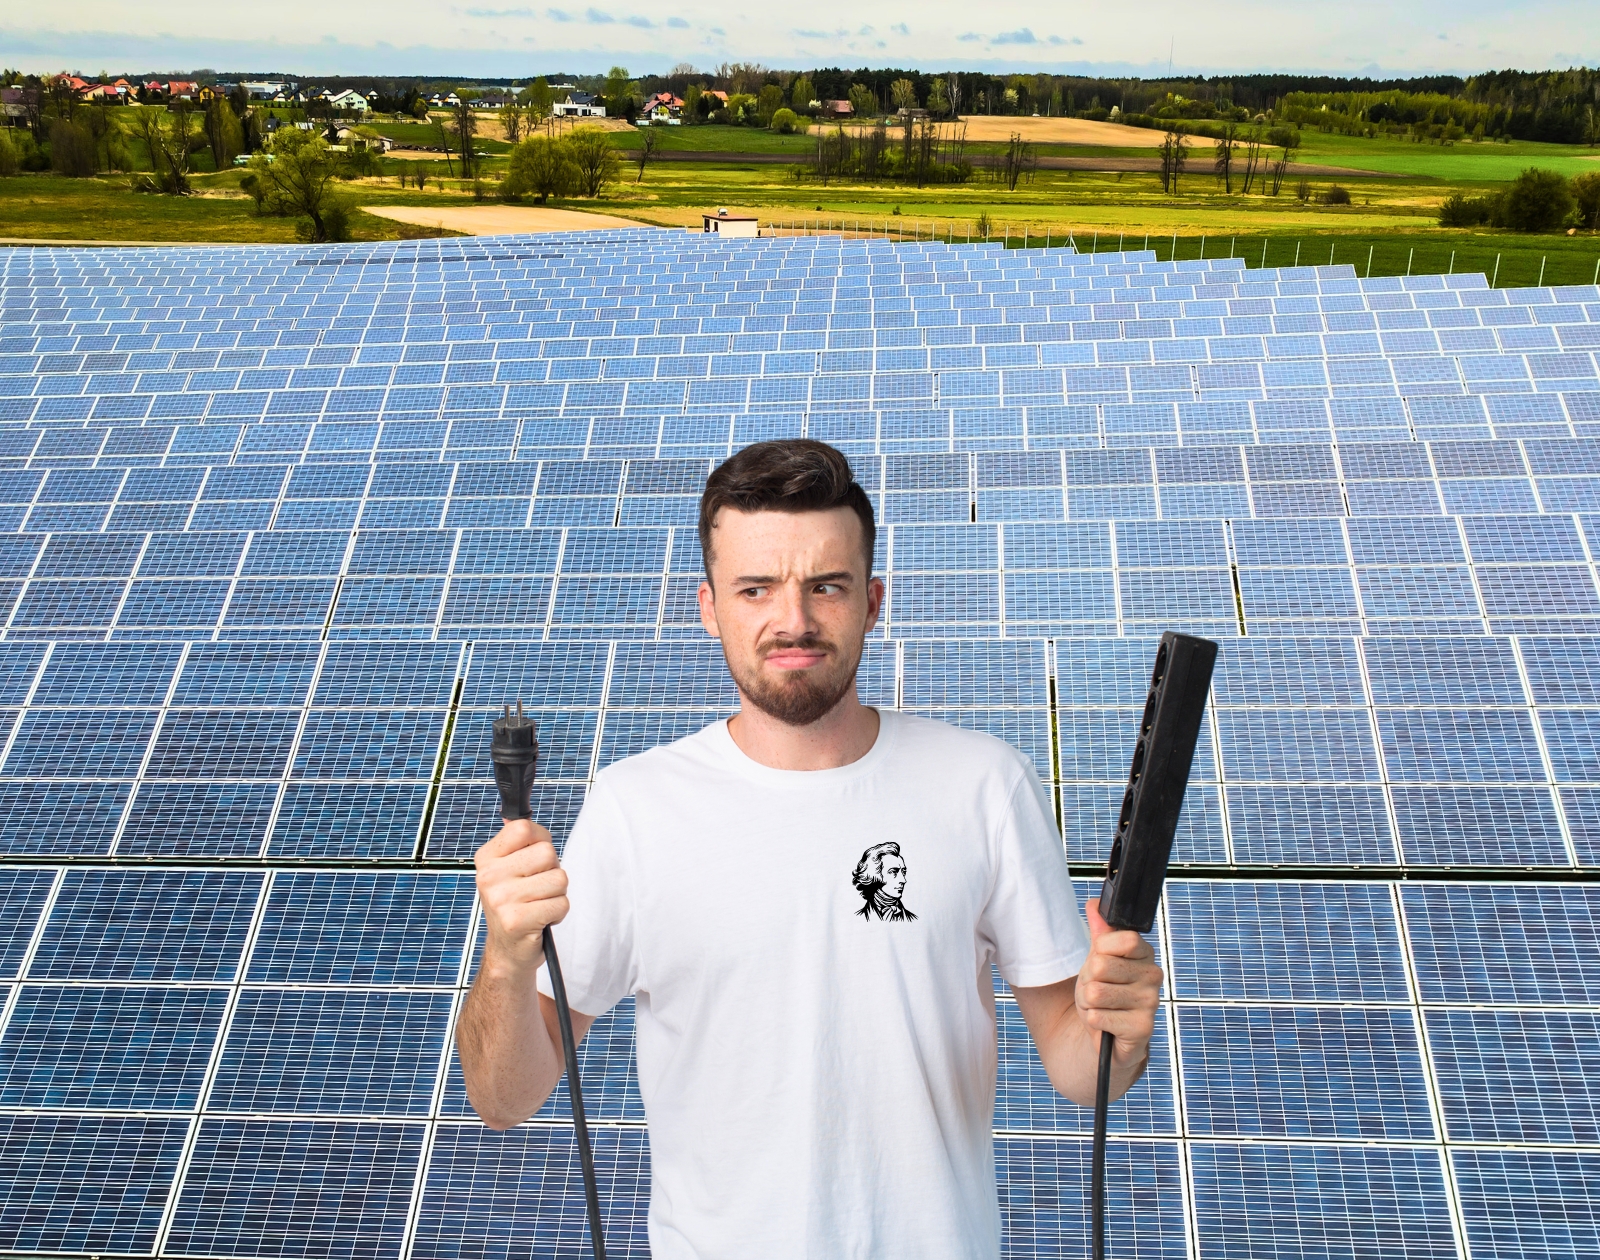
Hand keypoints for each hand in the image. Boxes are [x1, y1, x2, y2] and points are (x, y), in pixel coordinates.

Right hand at [474, 818, 567, 975]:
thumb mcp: (509, 870)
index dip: (541, 840)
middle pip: (548, 853)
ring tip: (538, 905)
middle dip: (552, 871)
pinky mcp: (517, 920)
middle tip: (536, 889)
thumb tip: (516, 816)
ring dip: (556, 894)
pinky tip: (540, 920)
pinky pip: (561, 903)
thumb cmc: (515, 905)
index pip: (524, 828)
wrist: (508, 952)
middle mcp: (489, 877)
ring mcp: (501, 899)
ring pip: (559, 878)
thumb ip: (519, 843)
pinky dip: (558, 913)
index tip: (534, 860)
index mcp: (486, 859)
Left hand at [1075, 897, 1161, 1062]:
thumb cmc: (1104, 990)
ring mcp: (1151, 1003)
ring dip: (1089, 1003)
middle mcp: (1153, 976)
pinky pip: (1097, 1017)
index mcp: (1144, 953)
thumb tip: (1094, 905)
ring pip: (1095, 993)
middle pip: (1101, 965)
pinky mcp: (1142, 1029)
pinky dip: (1094, 1021)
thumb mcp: (1097, 959)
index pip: (1122, 938)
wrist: (1106, 1032)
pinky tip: (1106, 1023)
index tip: (1101, 960)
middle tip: (1099, 988)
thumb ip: (1099, 933)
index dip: (1100, 950)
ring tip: (1102, 1007)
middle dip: (1089, 980)